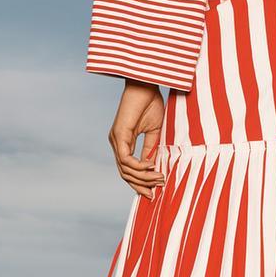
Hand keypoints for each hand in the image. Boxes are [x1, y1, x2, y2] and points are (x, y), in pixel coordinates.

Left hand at [109, 79, 166, 197]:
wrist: (145, 84)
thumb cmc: (150, 102)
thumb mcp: (154, 131)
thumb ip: (151, 148)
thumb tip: (153, 166)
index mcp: (123, 142)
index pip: (127, 169)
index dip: (139, 182)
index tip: (154, 191)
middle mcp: (116, 143)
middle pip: (124, 174)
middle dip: (140, 185)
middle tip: (157, 191)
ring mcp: (116, 140)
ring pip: (125, 169)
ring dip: (143, 177)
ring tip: (160, 177)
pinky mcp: (119, 135)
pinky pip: (126, 159)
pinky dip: (139, 166)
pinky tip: (152, 165)